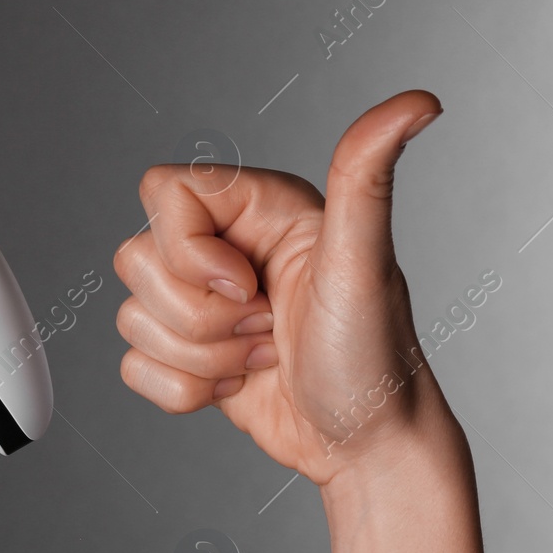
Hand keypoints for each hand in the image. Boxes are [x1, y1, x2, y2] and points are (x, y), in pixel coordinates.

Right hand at [114, 90, 448, 484]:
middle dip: (202, 317)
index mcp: (261, 206)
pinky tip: (239, 386)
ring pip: (132, 315)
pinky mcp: (186, 352)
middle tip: (269, 327)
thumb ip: (367, 176)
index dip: (189, 249)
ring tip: (264, 357)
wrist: (368, 449)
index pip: (164, 190)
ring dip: (201, 358)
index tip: (249, 286)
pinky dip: (183, 391)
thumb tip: (419, 103)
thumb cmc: (374, 359)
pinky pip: (132, 364)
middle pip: (138, 258)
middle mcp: (226, 246)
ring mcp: (202, 301)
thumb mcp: (364, 264)